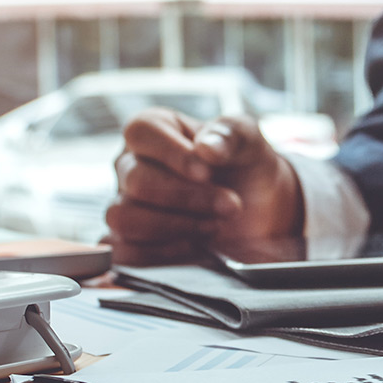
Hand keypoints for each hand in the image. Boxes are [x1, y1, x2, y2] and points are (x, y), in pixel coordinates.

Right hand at [105, 108, 303, 265]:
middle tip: (230, 206)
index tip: (207, 172)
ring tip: (213, 225)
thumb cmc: (245, 167)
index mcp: (153, 129)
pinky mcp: (128, 241)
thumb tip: (206, 148)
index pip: (141, 132)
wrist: (258, 212)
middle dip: (188, 198)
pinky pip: (125, 252)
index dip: (173, 154)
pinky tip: (195, 246)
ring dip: (175, 227)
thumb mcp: (249, 141)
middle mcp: (130, 164)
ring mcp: (124, 204)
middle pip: (137, 181)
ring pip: (124, 218)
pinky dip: (163, 253)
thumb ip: (230, 134)